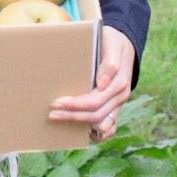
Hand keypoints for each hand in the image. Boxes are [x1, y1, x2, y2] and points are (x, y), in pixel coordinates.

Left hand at [46, 26, 134, 141]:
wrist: (125, 44)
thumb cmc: (112, 41)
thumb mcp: (112, 44)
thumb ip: (110, 63)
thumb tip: (102, 84)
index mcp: (118, 82)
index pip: (94, 101)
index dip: (74, 105)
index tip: (56, 102)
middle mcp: (120, 96)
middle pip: (95, 115)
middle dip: (71, 115)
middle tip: (51, 114)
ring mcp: (118, 104)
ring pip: (100, 123)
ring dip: (79, 124)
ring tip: (59, 120)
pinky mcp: (116, 107)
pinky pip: (110, 128)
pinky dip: (97, 134)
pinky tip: (81, 133)